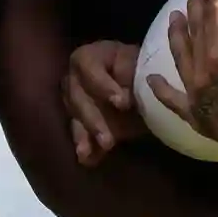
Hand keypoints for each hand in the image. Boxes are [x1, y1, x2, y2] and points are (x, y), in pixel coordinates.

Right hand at [62, 40, 145, 161]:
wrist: (144, 86)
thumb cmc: (141, 71)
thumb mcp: (140, 70)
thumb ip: (132, 82)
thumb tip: (121, 102)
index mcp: (90, 56)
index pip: (88, 67)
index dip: (103, 85)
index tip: (121, 103)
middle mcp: (75, 77)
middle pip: (77, 97)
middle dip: (93, 120)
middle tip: (108, 140)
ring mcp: (73, 99)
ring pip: (75, 118)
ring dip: (86, 136)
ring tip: (94, 152)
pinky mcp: (78, 120)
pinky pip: (79, 133)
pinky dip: (85, 147)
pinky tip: (88, 160)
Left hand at [148, 0, 217, 170]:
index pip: (216, 12)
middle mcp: (202, 72)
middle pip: (195, 29)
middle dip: (199, 6)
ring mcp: (196, 95)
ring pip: (179, 57)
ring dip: (176, 34)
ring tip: (174, 17)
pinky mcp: (196, 116)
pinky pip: (173, 101)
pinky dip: (161, 90)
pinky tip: (150, 79)